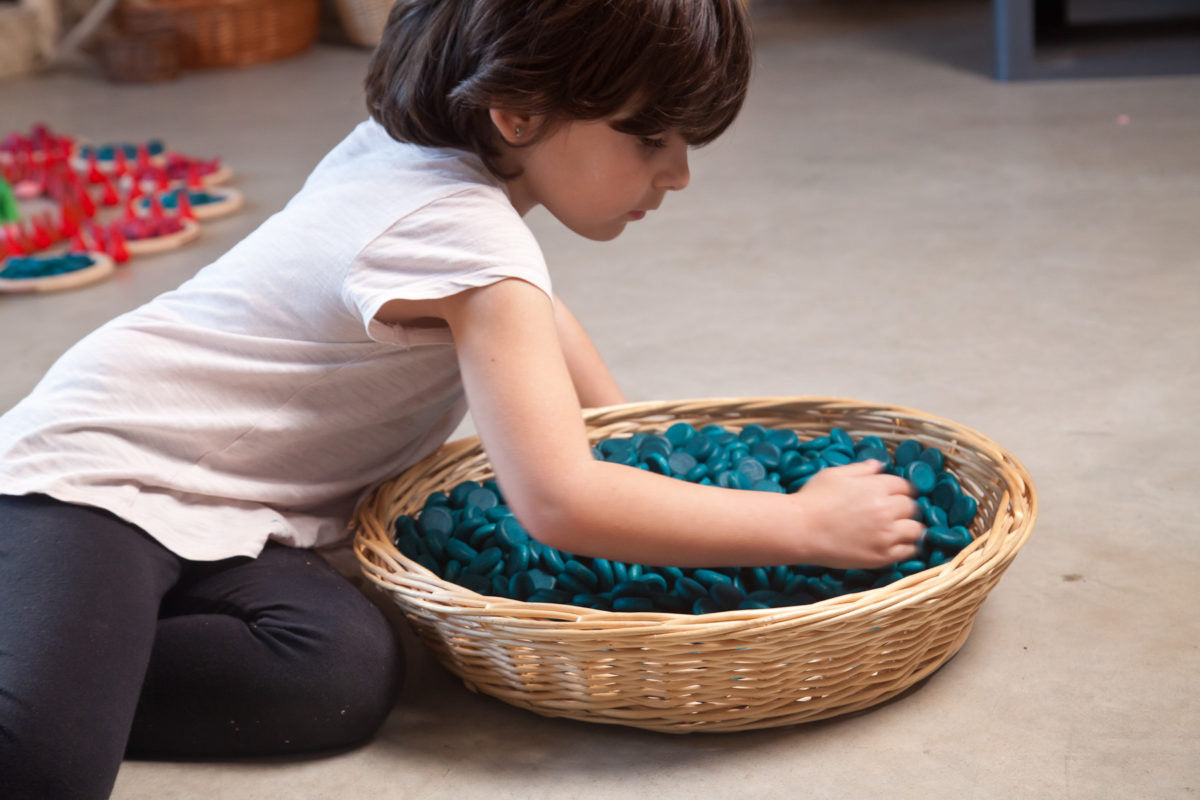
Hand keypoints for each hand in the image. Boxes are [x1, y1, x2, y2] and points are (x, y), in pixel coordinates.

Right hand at [793, 459, 923, 568]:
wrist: (799, 530)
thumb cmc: (813, 499)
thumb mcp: (835, 474)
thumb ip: (861, 469)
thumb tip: (879, 465)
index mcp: (876, 486)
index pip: (905, 486)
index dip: (901, 489)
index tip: (896, 494)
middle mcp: (886, 509)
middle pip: (912, 507)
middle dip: (906, 507)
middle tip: (896, 512)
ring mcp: (885, 534)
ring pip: (916, 530)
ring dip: (911, 527)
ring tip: (901, 529)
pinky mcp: (881, 555)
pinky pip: (909, 551)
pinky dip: (908, 547)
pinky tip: (900, 544)